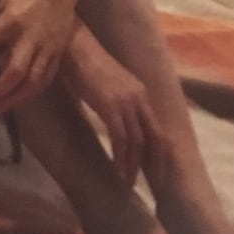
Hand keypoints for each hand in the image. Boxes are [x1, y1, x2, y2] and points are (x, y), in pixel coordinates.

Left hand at [0, 0, 75, 113]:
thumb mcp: (7, 2)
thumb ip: (0, 26)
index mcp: (12, 20)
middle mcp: (29, 37)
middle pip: (15, 71)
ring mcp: (46, 46)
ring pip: (33, 81)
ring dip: (16, 97)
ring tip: (1, 106)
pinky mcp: (58, 51)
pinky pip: (47, 76)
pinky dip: (34, 89)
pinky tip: (23, 96)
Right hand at [64, 23, 166, 186]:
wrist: (74, 48)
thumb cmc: (84, 66)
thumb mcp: (108, 87)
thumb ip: (116, 104)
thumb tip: (115, 123)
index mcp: (140, 93)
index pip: (157, 129)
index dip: (159, 153)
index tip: (157, 173)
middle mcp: (139, 97)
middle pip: (155, 138)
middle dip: (156, 165)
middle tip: (154, 186)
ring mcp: (126, 101)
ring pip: (138, 142)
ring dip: (134, 166)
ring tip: (128, 183)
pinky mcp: (110, 105)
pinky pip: (121, 138)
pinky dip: (121, 157)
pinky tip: (117, 169)